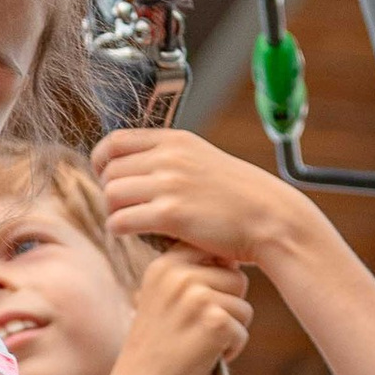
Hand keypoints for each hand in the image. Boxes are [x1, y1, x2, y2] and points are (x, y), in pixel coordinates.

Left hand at [96, 126, 301, 270]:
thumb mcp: (204, 161)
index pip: (115, 141)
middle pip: (109, 170)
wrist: (272, 219)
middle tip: (122, 207)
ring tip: (127, 221)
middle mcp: (170, 157)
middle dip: (108, 190)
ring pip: (111, 194)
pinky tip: (131, 234)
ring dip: (112, 211)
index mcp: (176, 141)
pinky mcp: (171, 215)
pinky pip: (121, 220)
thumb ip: (172, 159)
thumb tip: (136, 166)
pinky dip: (119, 229)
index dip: (102, 160)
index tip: (106, 176)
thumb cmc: (240, 198)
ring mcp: (170, 184)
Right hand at [124, 246, 251, 374]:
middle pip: (236, 278)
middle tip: (198, 330)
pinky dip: (230, 351)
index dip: (218, 277)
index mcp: (163, 265)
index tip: (202, 302)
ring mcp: (198, 297)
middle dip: (228, 306)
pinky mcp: (216, 322)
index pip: (212, 250)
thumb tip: (233, 261)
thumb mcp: (160, 301)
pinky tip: (203, 359)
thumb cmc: (153, 351)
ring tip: (198, 345)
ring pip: (243, 306)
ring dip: (230, 331)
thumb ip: (187, 277)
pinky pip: (243, 331)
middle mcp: (180, 274)